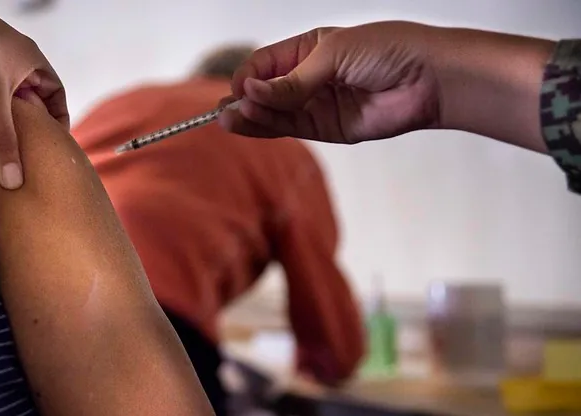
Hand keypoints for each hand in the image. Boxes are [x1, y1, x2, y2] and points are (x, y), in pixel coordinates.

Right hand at [219, 21, 441, 143]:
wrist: (428, 80)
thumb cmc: (387, 51)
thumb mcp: (333, 56)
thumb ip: (292, 82)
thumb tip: (251, 92)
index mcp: (306, 50)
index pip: (263, 65)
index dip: (247, 78)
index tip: (239, 90)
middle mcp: (306, 78)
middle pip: (263, 92)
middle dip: (243, 101)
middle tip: (225, 112)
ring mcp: (314, 104)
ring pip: (272, 113)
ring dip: (250, 117)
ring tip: (229, 119)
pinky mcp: (325, 128)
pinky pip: (289, 128)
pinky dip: (267, 128)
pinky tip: (248, 123)